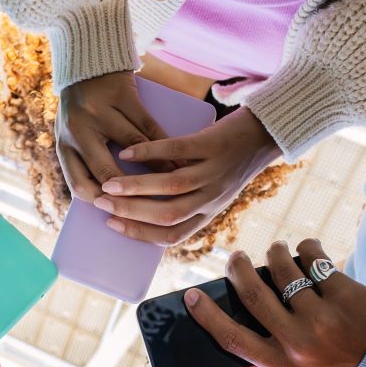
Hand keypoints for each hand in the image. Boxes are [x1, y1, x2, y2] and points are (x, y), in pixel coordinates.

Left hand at [56, 70, 169, 202]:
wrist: (88, 60)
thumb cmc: (84, 107)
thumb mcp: (75, 134)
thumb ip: (87, 161)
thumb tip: (114, 200)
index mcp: (64, 145)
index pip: (80, 185)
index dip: (103, 202)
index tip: (125, 213)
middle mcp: (77, 130)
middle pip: (106, 172)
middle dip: (133, 192)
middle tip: (154, 204)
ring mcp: (99, 111)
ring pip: (133, 147)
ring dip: (156, 167)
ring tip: (174, 181)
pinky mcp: (121, 94)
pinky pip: (147, 125)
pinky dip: (163, 143)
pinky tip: (176, 156)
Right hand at [94, 107, 280, 245]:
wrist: (264, 132)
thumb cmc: (229, 160)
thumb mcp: (212, 190)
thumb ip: (185, 201)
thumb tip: (140, 207)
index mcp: (208, 212)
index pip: (172, 235)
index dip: (140, 234)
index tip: (112, 225)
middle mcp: (212, 198)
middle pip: (167, 215)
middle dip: (130, 213)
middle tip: (101, 204)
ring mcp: (214, 173)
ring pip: (170, 188)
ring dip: (135, 188)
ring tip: (109, 184)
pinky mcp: (213, 145)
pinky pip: (177, 151)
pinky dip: (149, 153)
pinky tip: (128, 152)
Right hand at [185, 239, 365, 366]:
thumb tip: (233, 361)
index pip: (232, 339)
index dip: (207, 315)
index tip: (190, 296)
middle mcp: (298, 343)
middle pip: (252, 294)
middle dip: (237, 269)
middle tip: (235, 258)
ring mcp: (321, 317)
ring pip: (281, 270)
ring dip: (274, 253)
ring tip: (278, 252)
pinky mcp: (344, 294)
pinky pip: (313, 258)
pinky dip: (306, 248)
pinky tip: (309, 252)